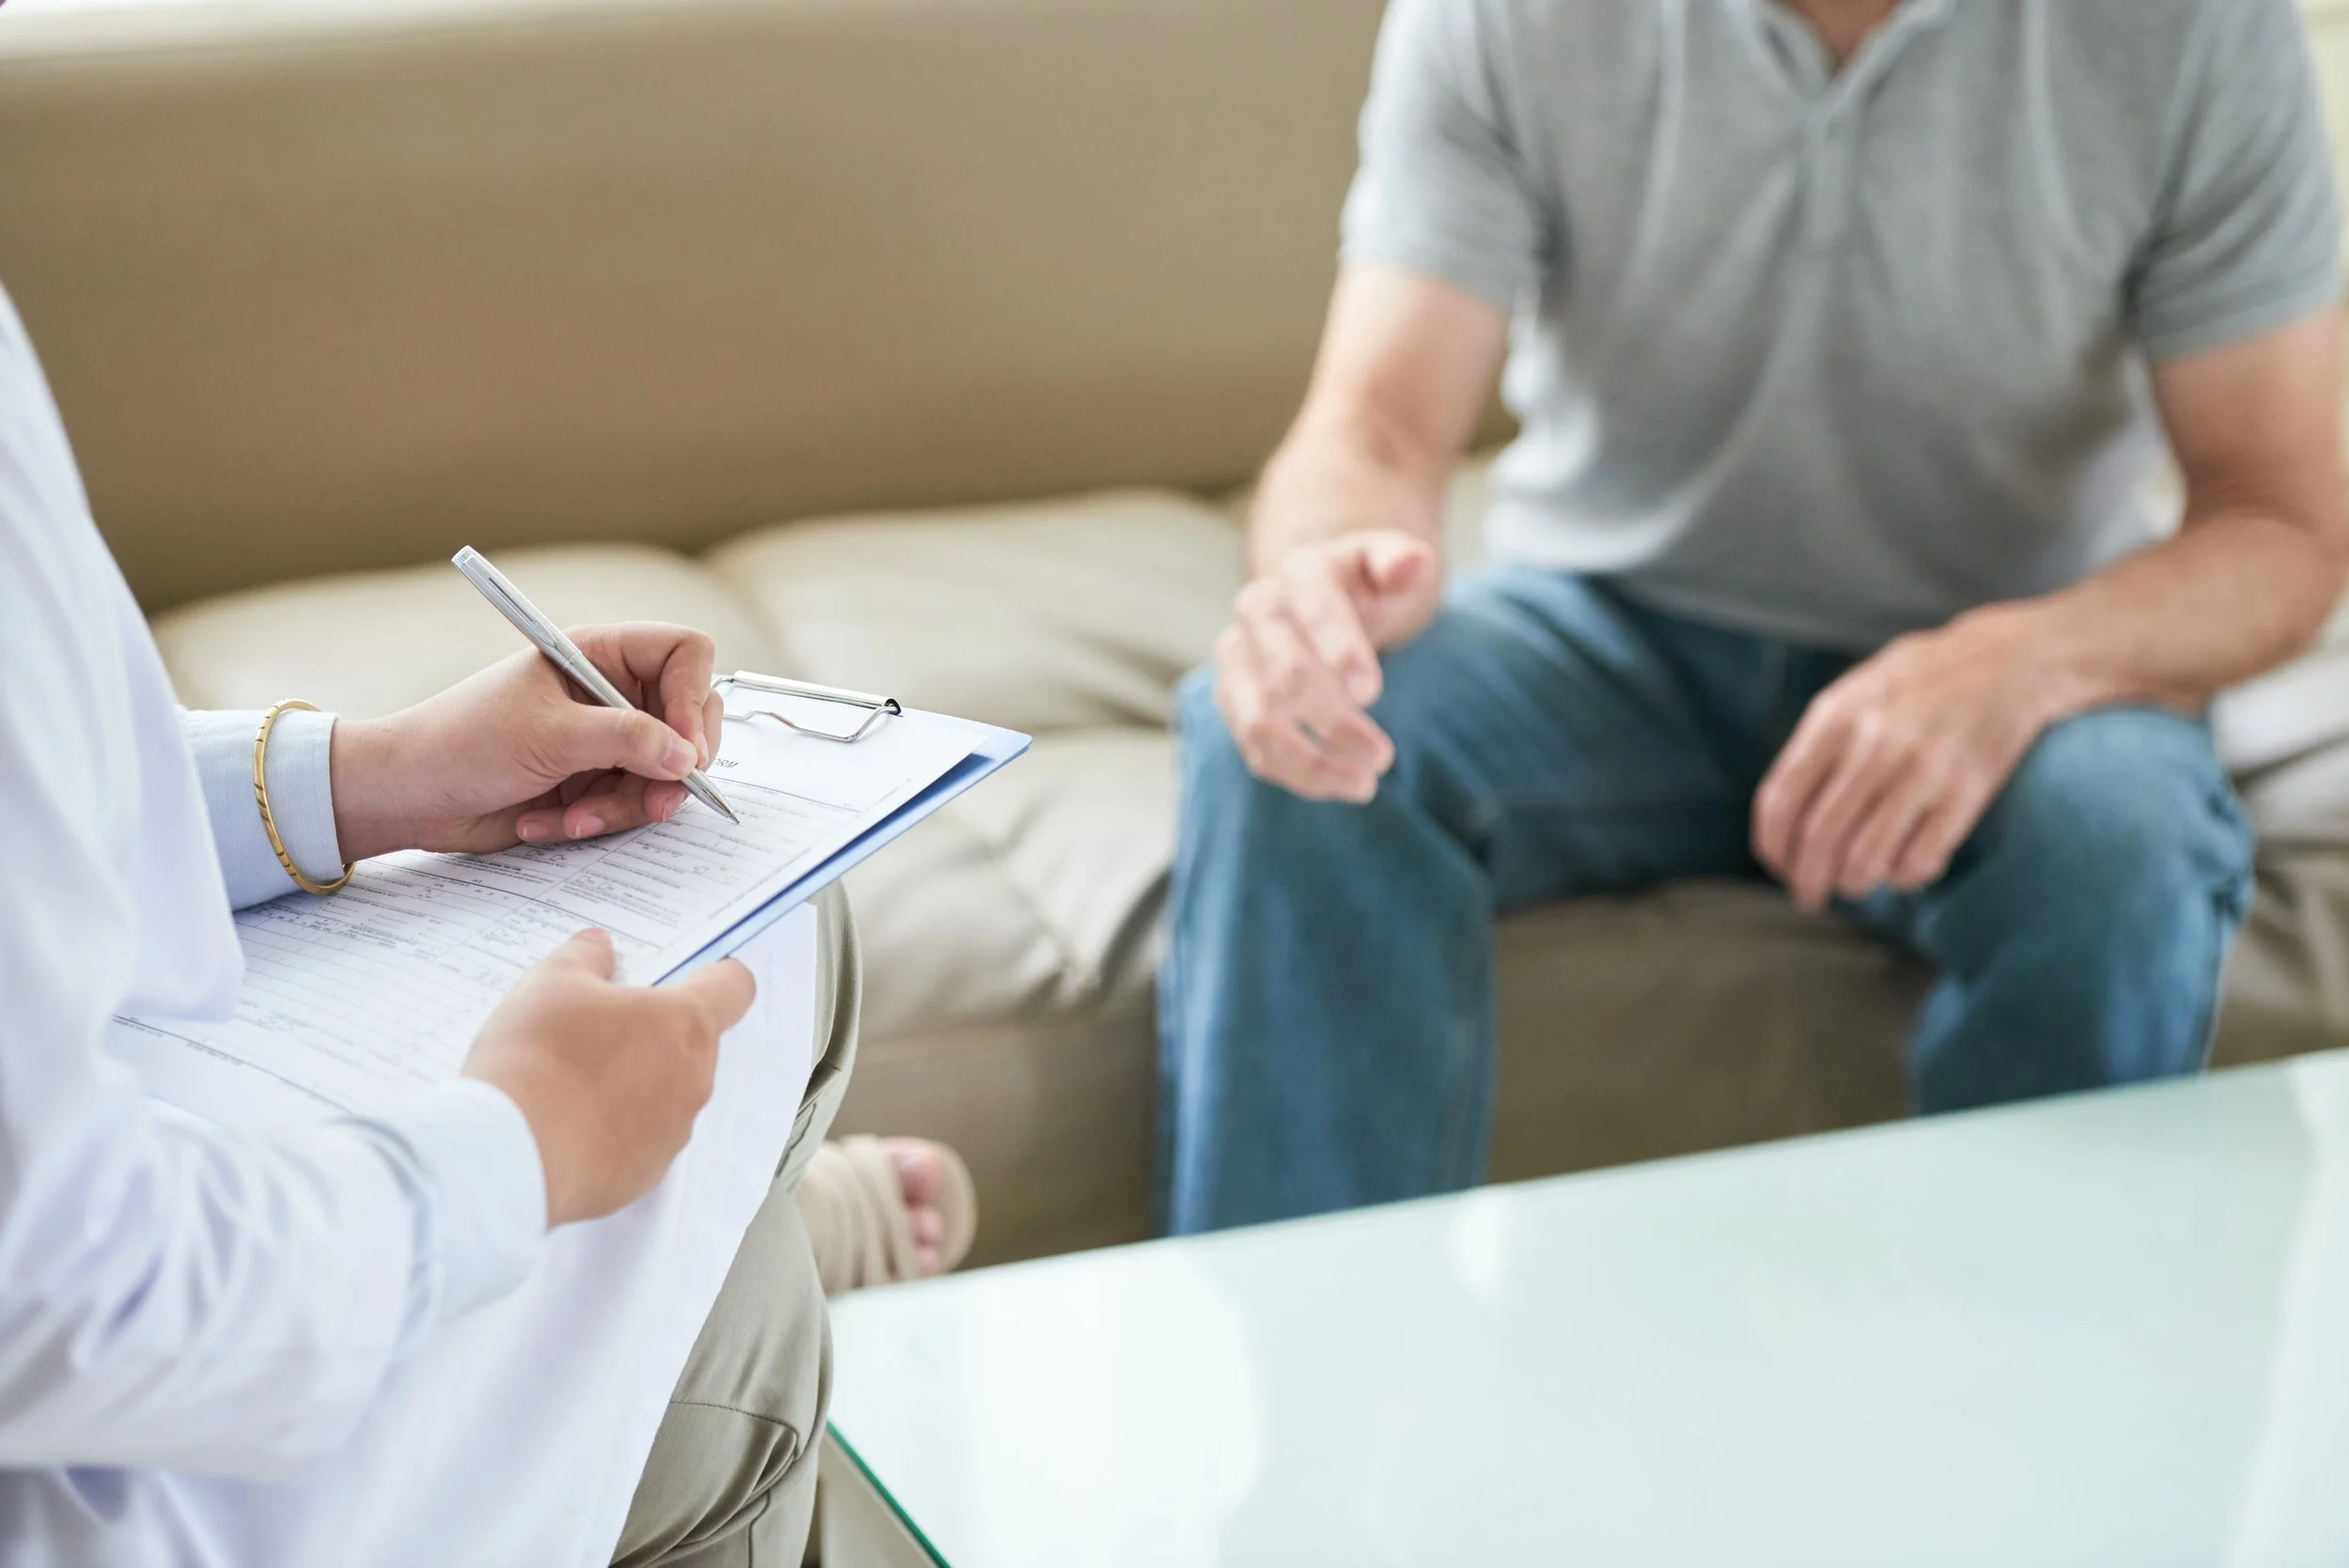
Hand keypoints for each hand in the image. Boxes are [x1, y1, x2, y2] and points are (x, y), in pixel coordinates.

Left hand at [331, 623, 724, 859]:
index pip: (683, 654)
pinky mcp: (595, 782)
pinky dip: (602, 820)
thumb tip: (687, 757)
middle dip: (671, 767)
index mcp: (596, 655)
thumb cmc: (459, 744)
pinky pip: (633, 804)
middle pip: (687, 719)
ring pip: (665, 771)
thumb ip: (626, 741)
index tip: (683, 748)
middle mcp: (609, 693)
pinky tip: (554, 823)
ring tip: (578, 818)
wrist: (409, 797)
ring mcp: (605, 740)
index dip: (693, 698)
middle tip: (657, 799)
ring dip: (627, 805)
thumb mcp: (549, 736)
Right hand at [462, 930, 755, 1225]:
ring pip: (666, 1095)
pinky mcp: (644, 1175)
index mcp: (686, 1024)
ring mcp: (672, 1134)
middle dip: (654, 1032)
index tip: (690, 973)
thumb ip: (586, 955)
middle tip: (598, 1027)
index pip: (734, 987)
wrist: (509, 1153)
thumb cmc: (538, 1057)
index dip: (717, 974)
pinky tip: (566, 1123)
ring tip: (572, 1079)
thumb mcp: (552, 981)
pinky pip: (639, 1142)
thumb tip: (601, 947)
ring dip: (633, 1083)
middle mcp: (693, 1081)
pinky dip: (612, 1130)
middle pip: (693, 1044)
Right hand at [1213, 529, 1441, 800]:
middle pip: (1283, 672)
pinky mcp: (1234, 699)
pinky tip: (1341, 785)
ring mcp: (1238, 658)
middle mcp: (1258, 611)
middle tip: (1382, 756)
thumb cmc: (1366, 586)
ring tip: (1363, 786)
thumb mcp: (1391, 563)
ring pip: (1258, 721)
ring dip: (1308, 761)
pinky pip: (1254, 747)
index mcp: (1302, 570)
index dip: (1339, 648)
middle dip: (1332, 718)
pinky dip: (1295, 775)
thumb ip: (1401, 561)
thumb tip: (1413, 563)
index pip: (1312, 606)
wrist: (1324, 600)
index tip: (1371, 693)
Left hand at [1752, 609, 2061, 909]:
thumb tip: (1779, 820)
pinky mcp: (1968, 792)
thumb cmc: (1919, 682)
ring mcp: (1924, 768)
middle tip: (1809, 895)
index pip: (1782, 800)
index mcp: (1836, 716)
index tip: (1778, 866)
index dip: (1772, 846)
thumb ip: (1816, 746)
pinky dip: (1902, 877)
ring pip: (1866, 857)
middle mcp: (1876, 742)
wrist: (2009, 660)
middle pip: (1820, 837)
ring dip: (1852, 884)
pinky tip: (1900, 869)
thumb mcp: (1855, 692)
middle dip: (1806, 879)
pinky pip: (1920, 859)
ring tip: (1853, 885)